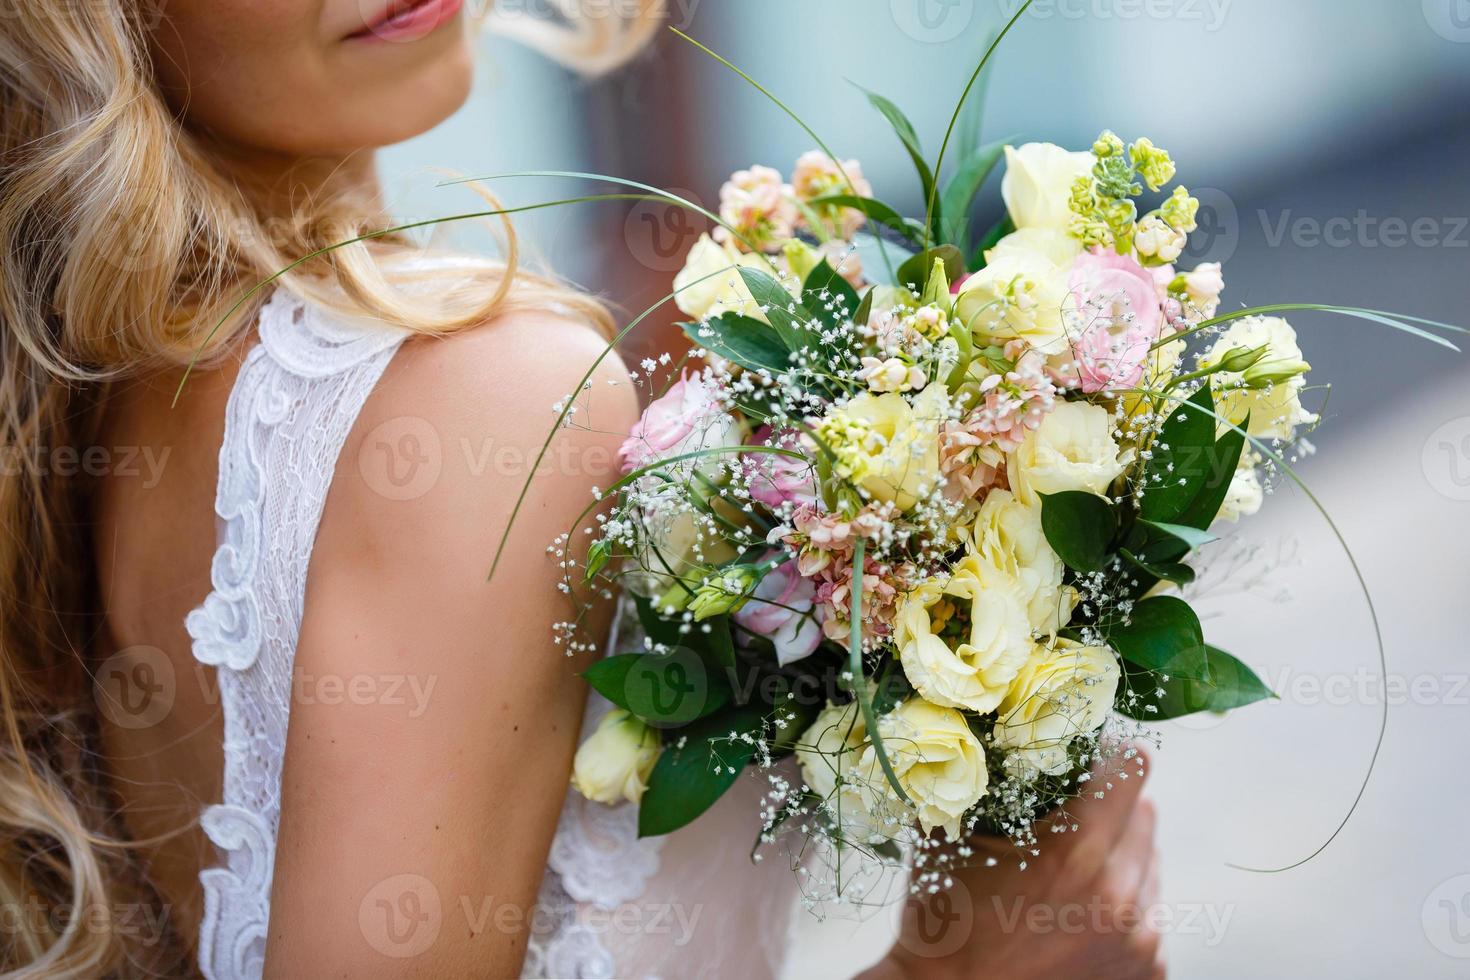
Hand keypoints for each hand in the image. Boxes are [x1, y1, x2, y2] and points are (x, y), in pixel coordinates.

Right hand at [865, 744, 1162, 979]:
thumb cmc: (945, 924)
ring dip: (1117, 858)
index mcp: (1076, 855)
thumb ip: (981, 783)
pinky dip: (1120, 906)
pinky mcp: (1149, 971)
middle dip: (1110, 809)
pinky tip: (1075, 917)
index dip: (1106, 755)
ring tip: (1065, 879)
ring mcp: (1142, 939)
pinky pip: (1148, 912)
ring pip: (1149, 865)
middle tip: (1068, 819)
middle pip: (1146, 814)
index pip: (1132, 769)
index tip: (1086, 758)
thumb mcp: (955, 841)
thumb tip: (987, 731)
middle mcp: (1120, 897)